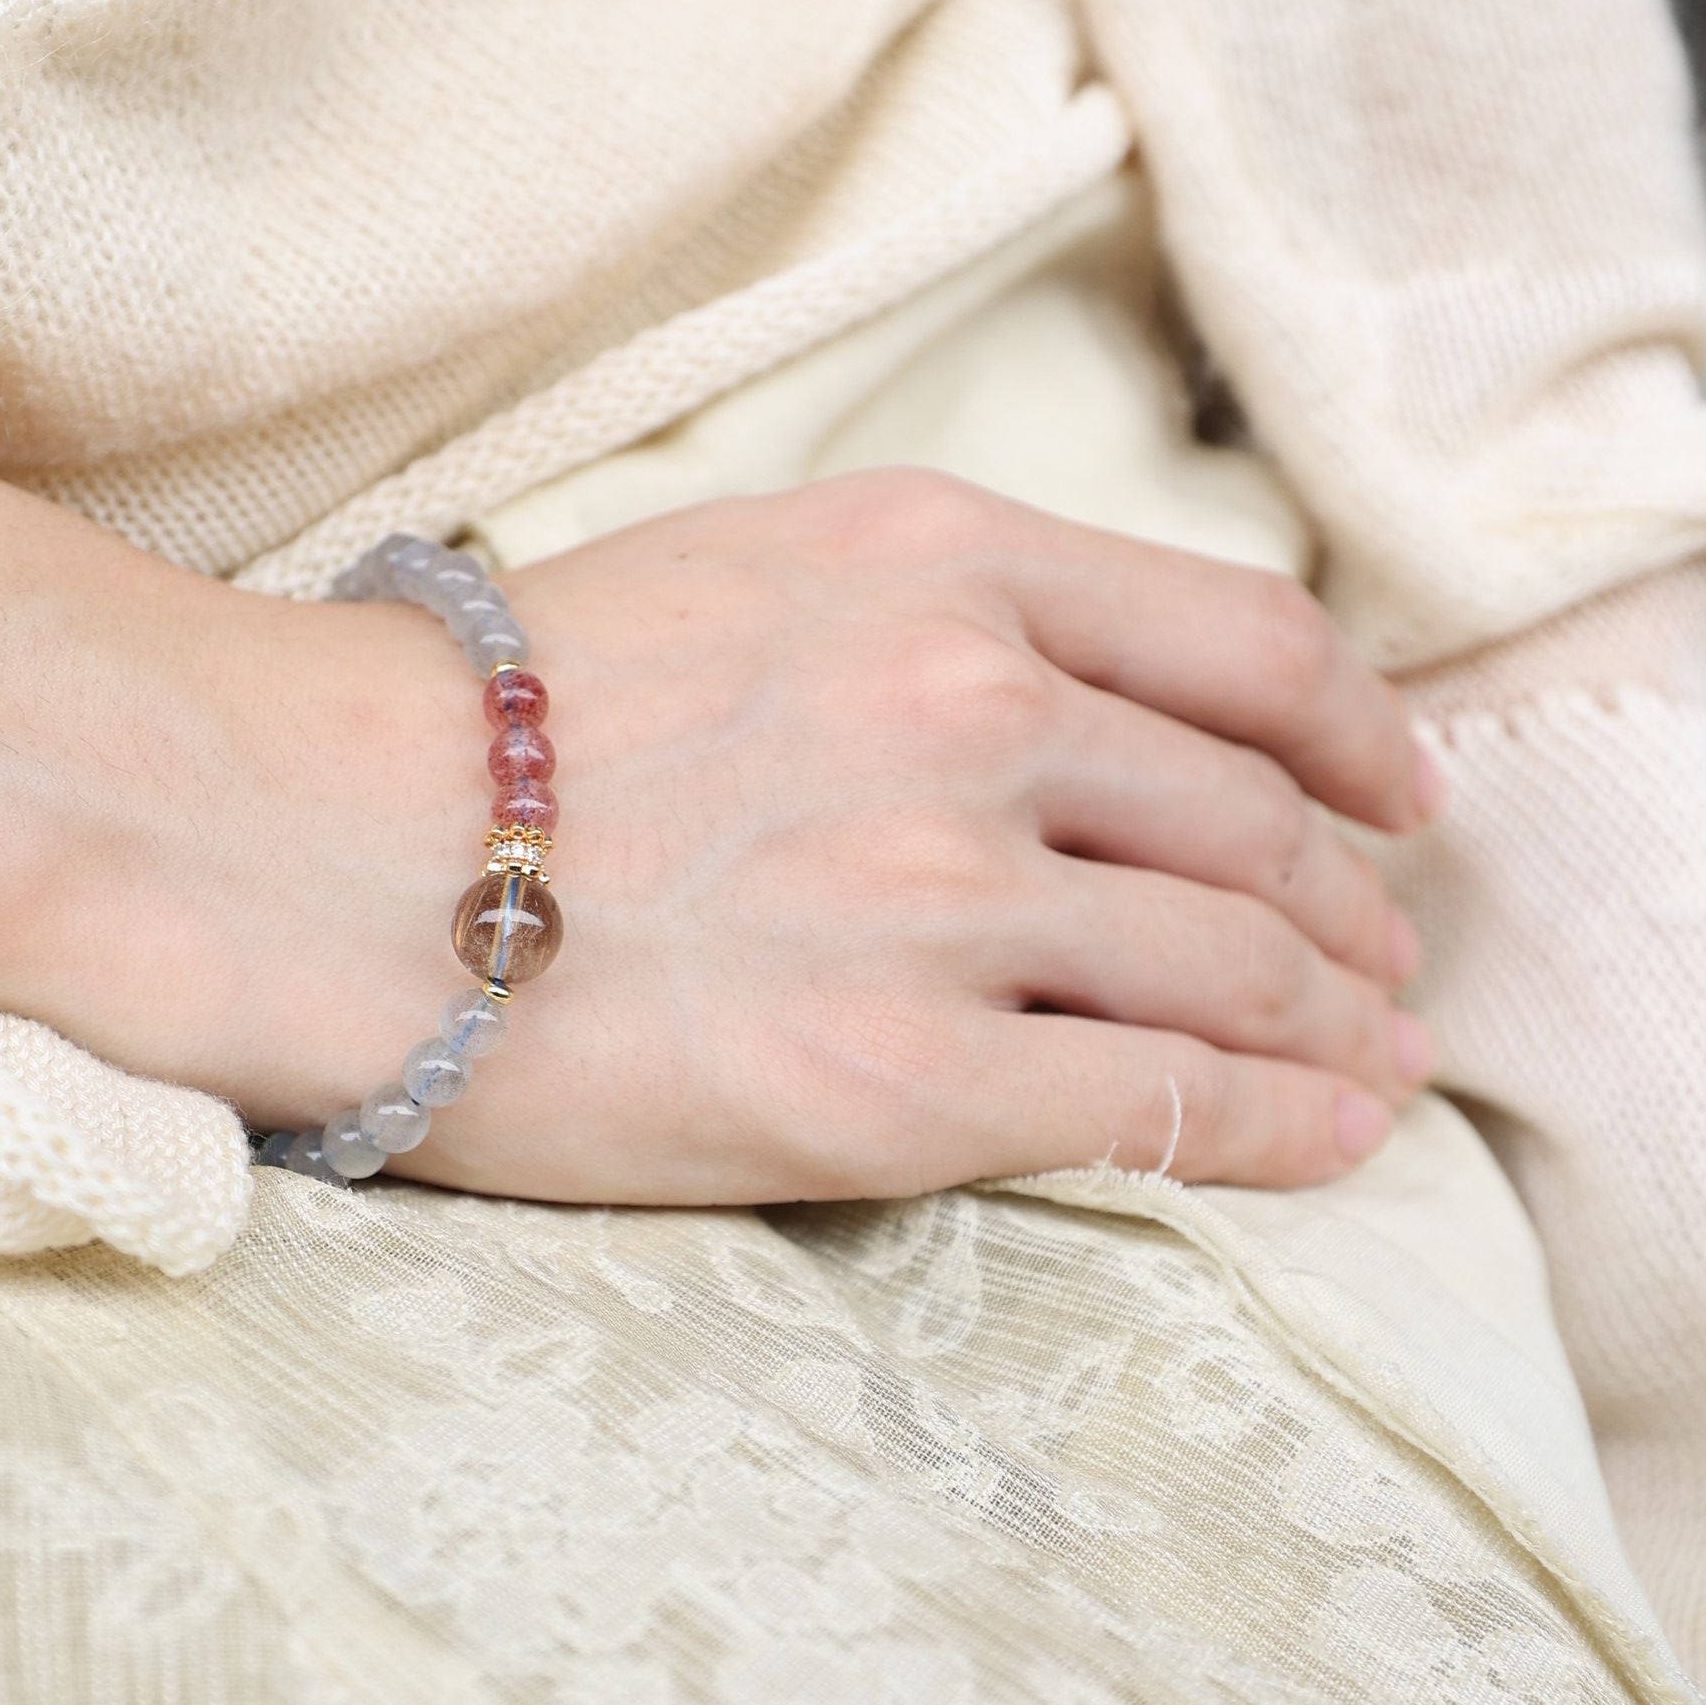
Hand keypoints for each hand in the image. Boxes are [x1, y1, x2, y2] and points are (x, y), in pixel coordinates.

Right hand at [0, 453, 1440, 1205]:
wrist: (309, 845)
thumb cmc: (473, 717)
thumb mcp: (730, 568)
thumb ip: (914, 606)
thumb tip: (1051, 691)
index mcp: (937, 563)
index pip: (1242, 642)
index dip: (1355, 731)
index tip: (1397, 791)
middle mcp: (974, 709)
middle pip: (1261, 817)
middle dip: (1356, 901)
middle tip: (1387, 958)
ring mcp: (947, 899)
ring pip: (1237, 963)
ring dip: (1340, 1019)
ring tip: (1379, 1056)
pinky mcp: (901, 1077)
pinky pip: (1164, 1105)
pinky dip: (1286, 1125)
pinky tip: (1338, 1140)